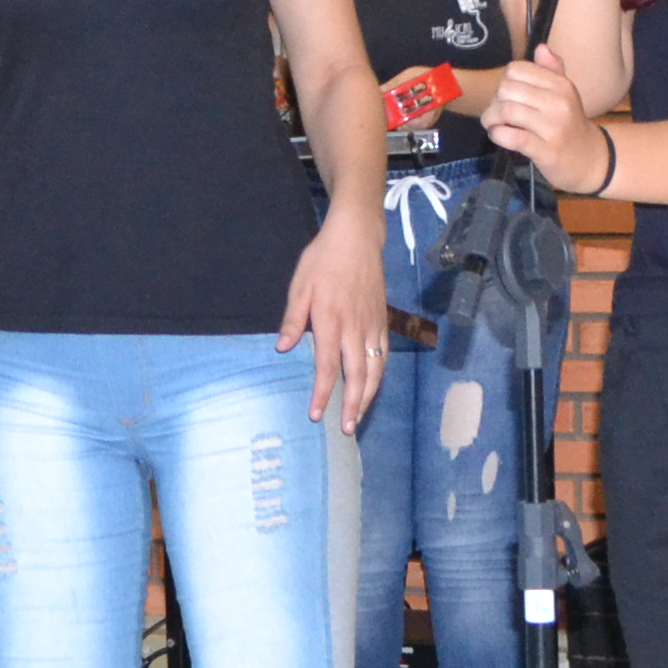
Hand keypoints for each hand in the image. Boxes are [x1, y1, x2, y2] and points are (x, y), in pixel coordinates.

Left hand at [278, 210, 390, 433]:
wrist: (357, 238)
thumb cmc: (323, 260)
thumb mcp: (300, 286)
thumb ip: (293, 319)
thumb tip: (284, 348)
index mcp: (331, 322)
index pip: (327, 367)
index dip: (323, 393)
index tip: (317, 415)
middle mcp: (355, 329)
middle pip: (358, 376)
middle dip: (353, 406)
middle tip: (347, 429)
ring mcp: (373, 326)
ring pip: (375, 370)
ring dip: (369, 397)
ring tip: (360, 417)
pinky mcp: (383, 321)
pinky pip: (383, 355)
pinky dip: (380, 376)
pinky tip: (373, 388)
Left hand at [483, 42, 609, 196]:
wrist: (589, 159)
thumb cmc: (569, 124)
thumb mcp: (565, 94)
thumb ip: (552, 70)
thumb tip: (541, 47)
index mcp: (561, 85)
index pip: (516, 69)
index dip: (504, 82)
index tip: (507, 96)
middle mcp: (559, 102)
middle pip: (507, 89)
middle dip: (494, 101)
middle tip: (497, 113)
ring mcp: (554, 127)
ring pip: (507, 111)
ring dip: (491, 119)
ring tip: (494, 124)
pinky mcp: (546, 150)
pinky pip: (512, 136)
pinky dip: (498, 135)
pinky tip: (499, 136)